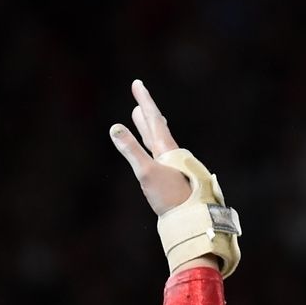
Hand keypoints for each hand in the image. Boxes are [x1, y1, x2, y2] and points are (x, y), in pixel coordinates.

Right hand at [109, 79, 194, 214]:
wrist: (190, 220)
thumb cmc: (170, 197)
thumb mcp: (147, 172)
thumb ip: (131, 150)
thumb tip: (114, 128)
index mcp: (166, 148)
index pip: (153, 118)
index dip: (145, 100)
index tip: (137, 83)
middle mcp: (171, 153)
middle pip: (156, 126)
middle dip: (146, 111)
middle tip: (139, 96)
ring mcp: (171, 165)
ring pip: (157, 139)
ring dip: (147, 127)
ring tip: (140, 117)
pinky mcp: (170, 178)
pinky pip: (157, 153)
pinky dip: (150, 145)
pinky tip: (151, 150)